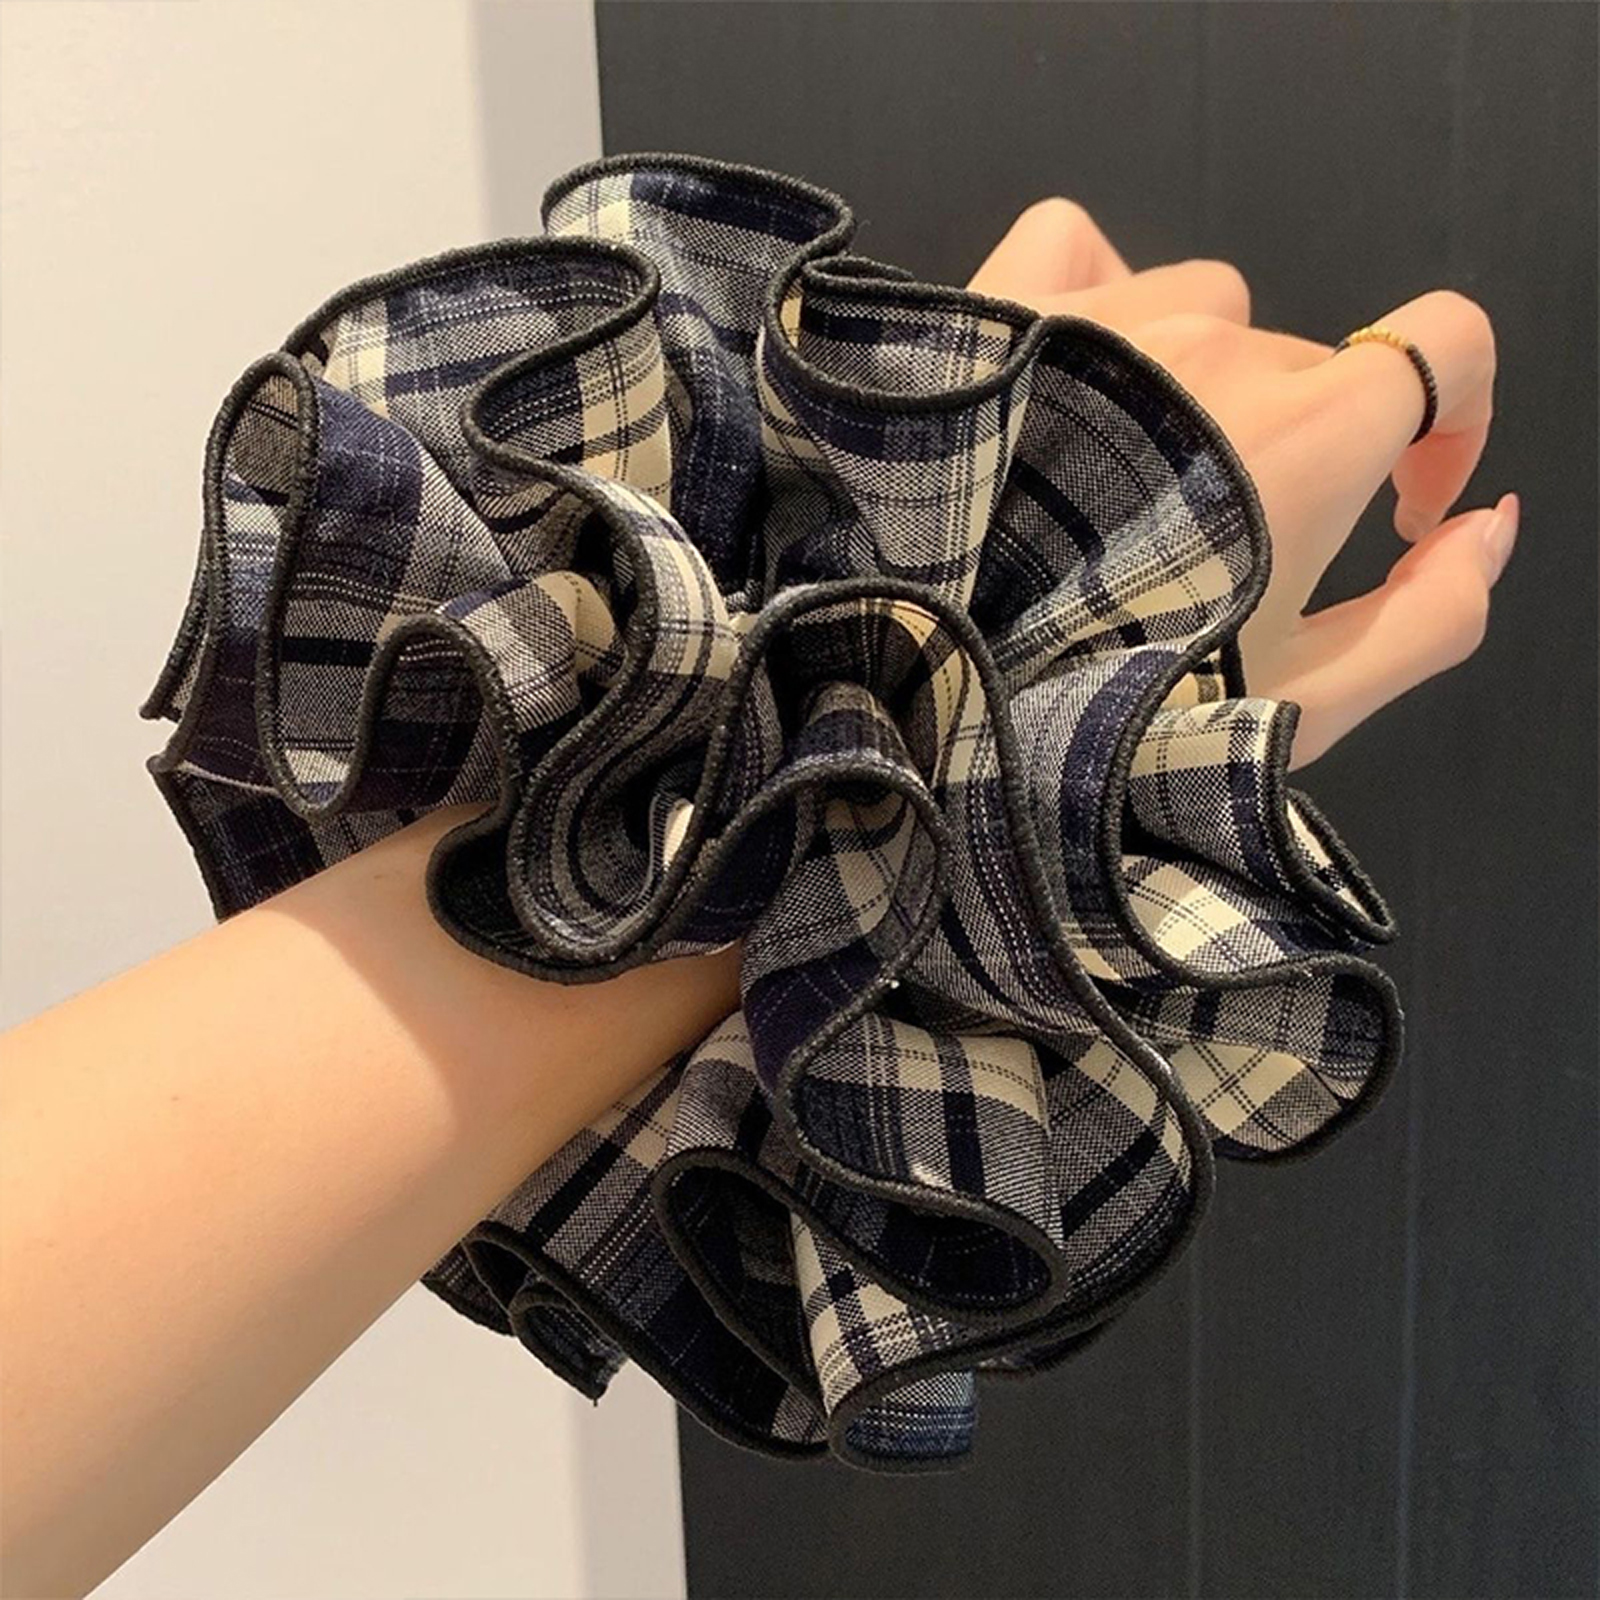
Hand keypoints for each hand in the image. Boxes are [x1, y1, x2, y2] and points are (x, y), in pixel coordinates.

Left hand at [967, 198, 1515, 766]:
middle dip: (1285, 453)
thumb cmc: (1115, 709)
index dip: (1451, 420)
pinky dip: (1092, 293)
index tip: (1398, 501)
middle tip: (1197, 558)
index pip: (1449, 342)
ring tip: (1111, 490)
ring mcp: (1109, 314)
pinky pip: (1081, 244)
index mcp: (1312, 433)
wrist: (929, 685)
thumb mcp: (1303, 707)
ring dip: (1189, 381)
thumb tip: (1486, 525)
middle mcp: (1222, 349)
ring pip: (1202, 311)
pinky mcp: (1005, 300)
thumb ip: (1432, 616)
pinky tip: (1065, 377)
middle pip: (1304, 366)